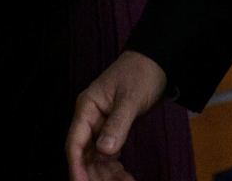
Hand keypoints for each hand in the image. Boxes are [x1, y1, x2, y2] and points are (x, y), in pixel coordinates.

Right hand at [67, 50, 168, 180]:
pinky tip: (124, 177)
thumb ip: (117, 124)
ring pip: (97, 157)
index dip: (76, 166)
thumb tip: (104, 150)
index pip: (75, 142)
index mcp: (87, 108)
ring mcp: (101, 125)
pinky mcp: (113, 130)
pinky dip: (115, 167)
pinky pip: (109, 154)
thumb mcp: (130, 98)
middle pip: (85, 154)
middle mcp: (90, 118)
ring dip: (106, 173)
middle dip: (93, 174)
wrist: (156, 61)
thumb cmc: (140, 73)